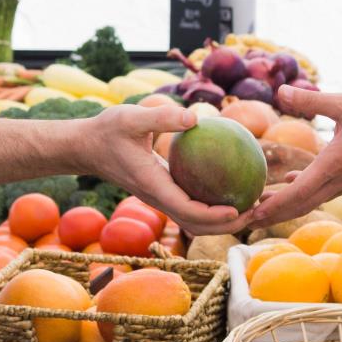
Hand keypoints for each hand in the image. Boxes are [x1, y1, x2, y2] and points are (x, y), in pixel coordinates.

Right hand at [75, 104, 249, 235]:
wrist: (86, 147)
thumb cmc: (107, 130)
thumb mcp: (132, 117)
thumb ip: (162, 117)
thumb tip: (195, 117)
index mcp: (153, 186)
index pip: (187, 210)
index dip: (213, 216)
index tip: (237, 209)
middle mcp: (158, 197)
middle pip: (196, 224)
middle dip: (226, 224)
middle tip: (255, 211)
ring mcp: (160, 197)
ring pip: (193, 219)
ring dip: (221, 218)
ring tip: (250, 202)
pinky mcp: (161, 191)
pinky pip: (190, 204)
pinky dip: (211, 203)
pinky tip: (229, 183)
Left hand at [245, 87, 341, 228]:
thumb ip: (312, 101)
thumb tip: (280, 91)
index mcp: (333, 166)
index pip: (297, 195)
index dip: (272, 207)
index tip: (250, 216)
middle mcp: (339, 181)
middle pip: (300, 205)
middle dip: (272, 212)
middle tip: (245, 216)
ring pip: (312, 200)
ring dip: (287, 203)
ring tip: (262, 202)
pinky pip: (323, 191)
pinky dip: (304, 192)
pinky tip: (293, 180)